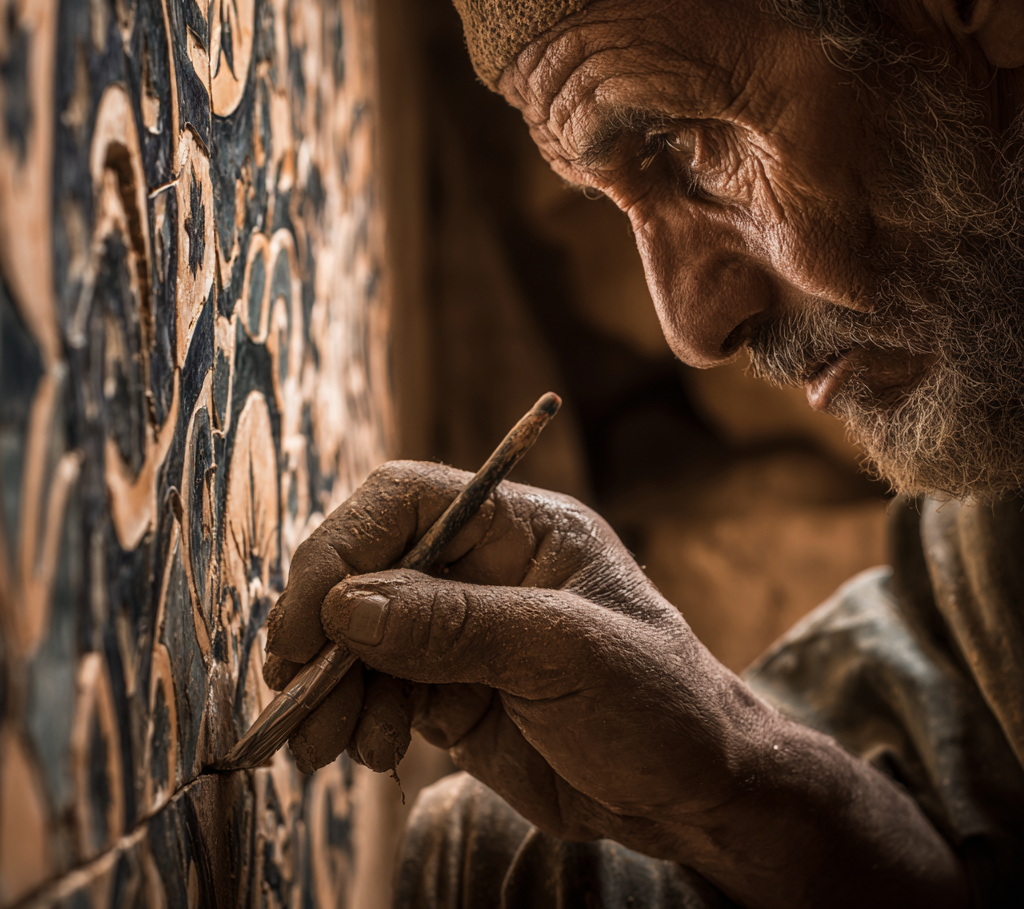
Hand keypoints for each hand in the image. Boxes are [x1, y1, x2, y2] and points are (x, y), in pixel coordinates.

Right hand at [265, 461, 966, 908]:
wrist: (693, 794)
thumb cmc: (658, 704)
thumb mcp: (566, 654)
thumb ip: (457, 626)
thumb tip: (344, 606)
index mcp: (520, 529)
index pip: (406, 503)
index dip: (343, 548)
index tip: (307, 624)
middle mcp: (483, 569)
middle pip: (370, 571)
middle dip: (326, 632)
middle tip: (299, 696)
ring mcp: (464, 632)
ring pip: (364, 638)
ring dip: (335, 685)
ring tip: (332, 744)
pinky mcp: (452, 690)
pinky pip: (381, 689)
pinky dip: (360, 716)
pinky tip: (373, 749)